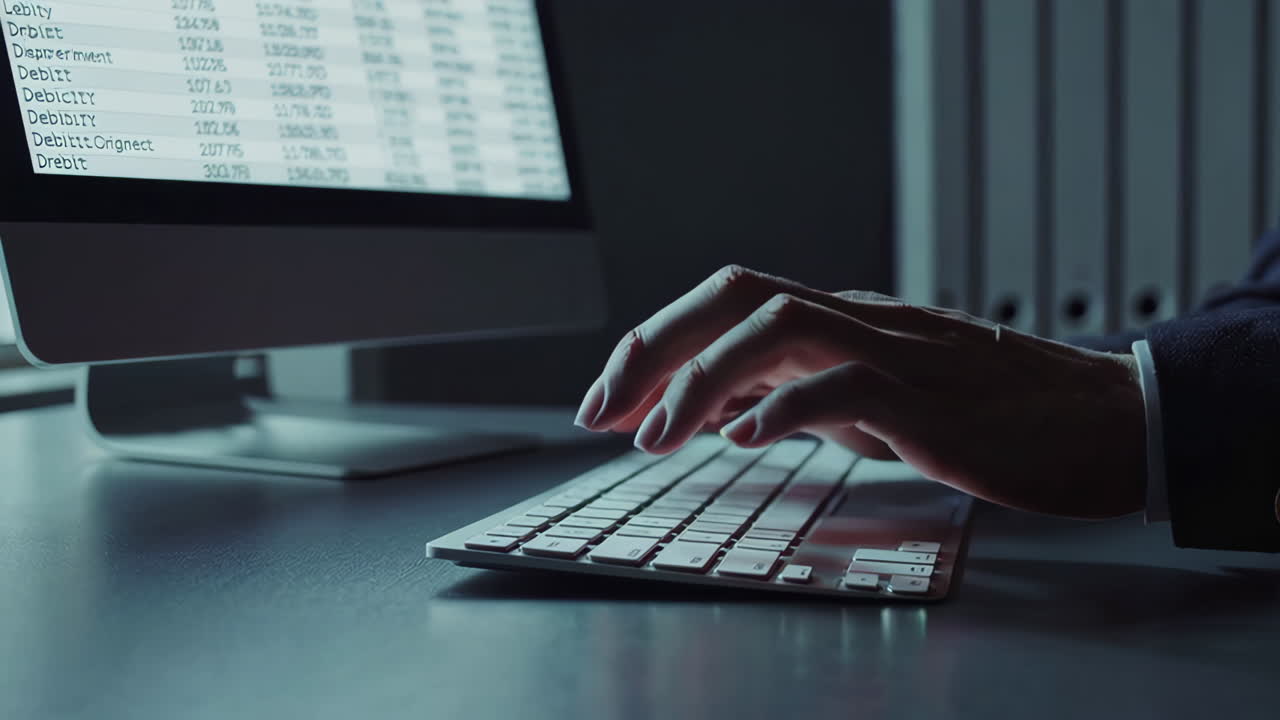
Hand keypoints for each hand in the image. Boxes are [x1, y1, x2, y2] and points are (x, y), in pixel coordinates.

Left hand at [574, 265, 1146, 518]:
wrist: (1102, 423)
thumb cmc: (987, 415)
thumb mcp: (872, 401)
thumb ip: (800, 395)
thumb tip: (718, 411)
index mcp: (843, 320)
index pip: (729, 300)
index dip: (657, 341)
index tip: (607, 396)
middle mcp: (861, 321)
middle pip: (737, 294)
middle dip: (656, 347)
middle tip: (601, 409)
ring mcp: (899, 353)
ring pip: (780, 325)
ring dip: (702, 380)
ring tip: (655, 436)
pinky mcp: (935, 399)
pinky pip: (848, 384)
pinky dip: (785, 407)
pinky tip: (745, 441)